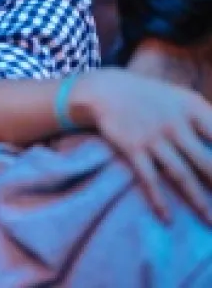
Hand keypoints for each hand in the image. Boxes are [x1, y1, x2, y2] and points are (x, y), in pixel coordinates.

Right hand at [73, 69, 211, 222]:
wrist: (109, 90)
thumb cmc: (152, 97)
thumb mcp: (184, 98)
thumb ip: (207, 117)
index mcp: (193, 108)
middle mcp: (175, 124)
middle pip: (207, 162)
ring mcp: (153, 137)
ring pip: (181, 175)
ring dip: (197, 201)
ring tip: (209, 220)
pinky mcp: (133, 148)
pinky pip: (149, 178)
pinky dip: (158, 200)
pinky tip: (167, 218)